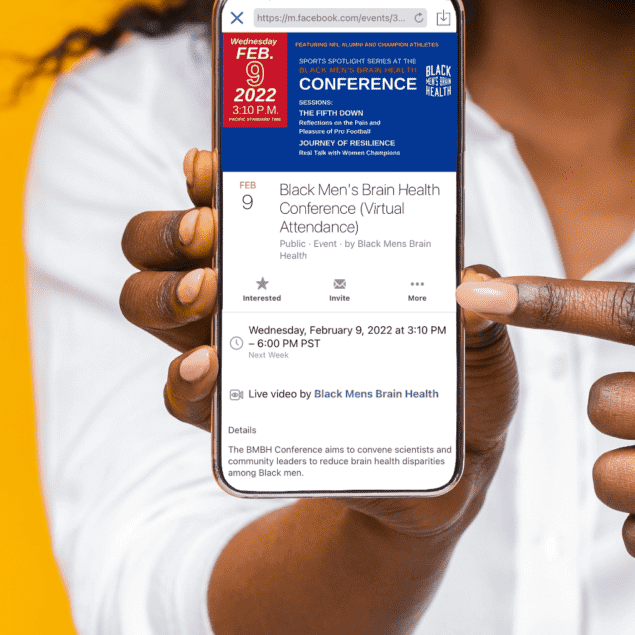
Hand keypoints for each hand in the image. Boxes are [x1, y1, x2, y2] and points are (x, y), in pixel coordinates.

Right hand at [120, 149, 518, 541]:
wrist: (447, 471)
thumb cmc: (456, 382)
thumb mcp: (479, 344)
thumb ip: (481, 312)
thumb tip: (470, 284)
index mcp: (301, 251)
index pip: (234, 195)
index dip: (211, 173)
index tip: (214, 164)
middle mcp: (250, 289)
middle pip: (161, 243)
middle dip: (170, 229)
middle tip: (211, 234)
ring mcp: (234, 350)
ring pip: (152, 305)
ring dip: (164, 294)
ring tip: (207, 294)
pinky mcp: (235, 416)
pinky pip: (183, 394)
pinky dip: (186, 379)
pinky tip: (210, 366)